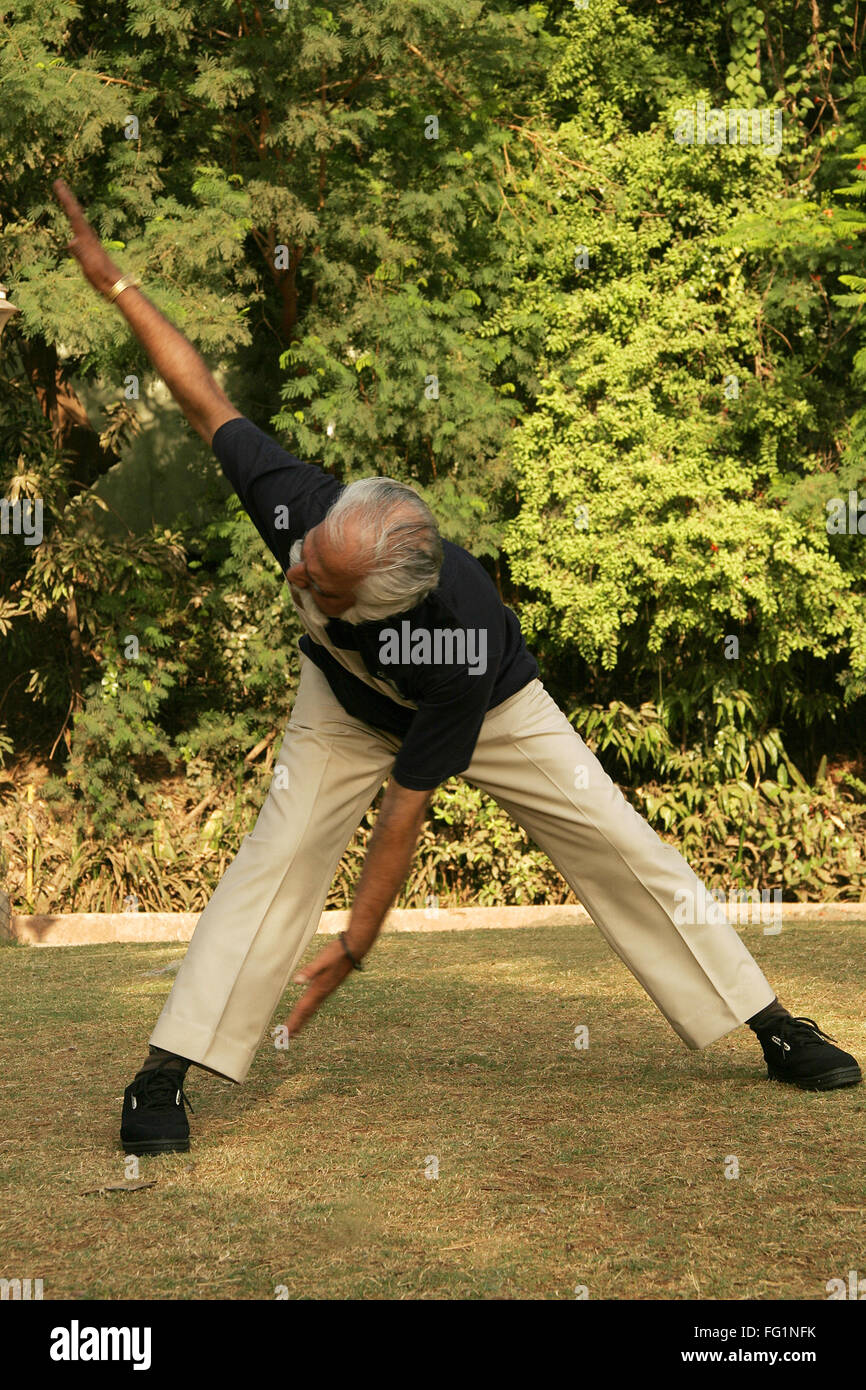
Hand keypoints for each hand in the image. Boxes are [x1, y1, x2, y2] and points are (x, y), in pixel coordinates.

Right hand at [53, 178, 123, 297]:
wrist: (115, 284)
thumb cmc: (102, 276)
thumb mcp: (89, 266)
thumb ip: (81, 253)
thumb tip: (72, 241)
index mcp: (86, 237)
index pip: (74, 214)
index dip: (65, 198)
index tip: (58, 184)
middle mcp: (88, 236)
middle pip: (76, 212)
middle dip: (67, 197)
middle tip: (58, 183)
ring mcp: (90, 241)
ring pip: (78, 219)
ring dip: (71, 207)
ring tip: (65, 196)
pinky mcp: (91, 247)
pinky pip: (80, 228)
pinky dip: (75, 220)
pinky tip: (75, 221)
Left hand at [284, 938, 355, 1036]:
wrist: (354, 949)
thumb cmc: (337, 953)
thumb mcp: (322, 960)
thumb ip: (310, 971)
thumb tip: (296, 981)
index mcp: (319, 989)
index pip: (303, 1008)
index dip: (294, 1021)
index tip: (287, 1032)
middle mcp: (322, 993)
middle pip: (307, 1012)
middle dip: (297, 1025)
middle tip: (288, 1037)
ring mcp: (326, 990)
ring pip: (312, 1009)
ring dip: (303, 1019)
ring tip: (296, 1030)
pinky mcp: (328, 986)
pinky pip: (316, 1003)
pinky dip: (309, 1010)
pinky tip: (308, 1009)